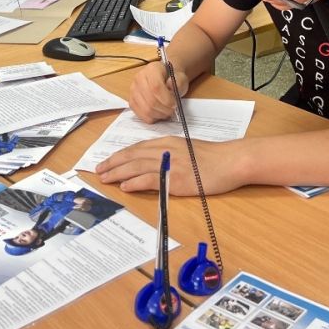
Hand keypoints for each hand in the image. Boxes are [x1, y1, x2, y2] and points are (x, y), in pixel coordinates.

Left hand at [96, 136, 245, 195]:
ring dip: (117, 173)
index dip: (120, 156)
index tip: (107, 162)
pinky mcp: (175, 177)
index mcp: (167, 142)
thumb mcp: (186, 150)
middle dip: (113, 163)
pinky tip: (124, 187)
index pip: (137, 148)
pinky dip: (134, 182)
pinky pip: (149, 179)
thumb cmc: (213, 158)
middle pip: (132, 156)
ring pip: (136, 166)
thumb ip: (169, 155)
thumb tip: (153, 165)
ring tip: (104, 179)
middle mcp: (165, 150)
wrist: (230, 161)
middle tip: (98, 171)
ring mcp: (169, 163)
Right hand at [128, 62, 188, 122]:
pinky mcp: (132, 101)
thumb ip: (178, 82)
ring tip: (167, 111)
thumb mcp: (181, 78)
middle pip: (150, 100)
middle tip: (173, 110)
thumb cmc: (172, 79)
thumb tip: (170, 85)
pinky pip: (141, 115)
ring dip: (159, 114)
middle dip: (164, 109)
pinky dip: (152, 117)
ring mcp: (133, 90)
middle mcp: (139, 78)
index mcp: (152, 69)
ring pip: (146, 110)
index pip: (156, 87)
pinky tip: (159, 113)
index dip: (166, 99)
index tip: (174, 104)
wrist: (165, 79)